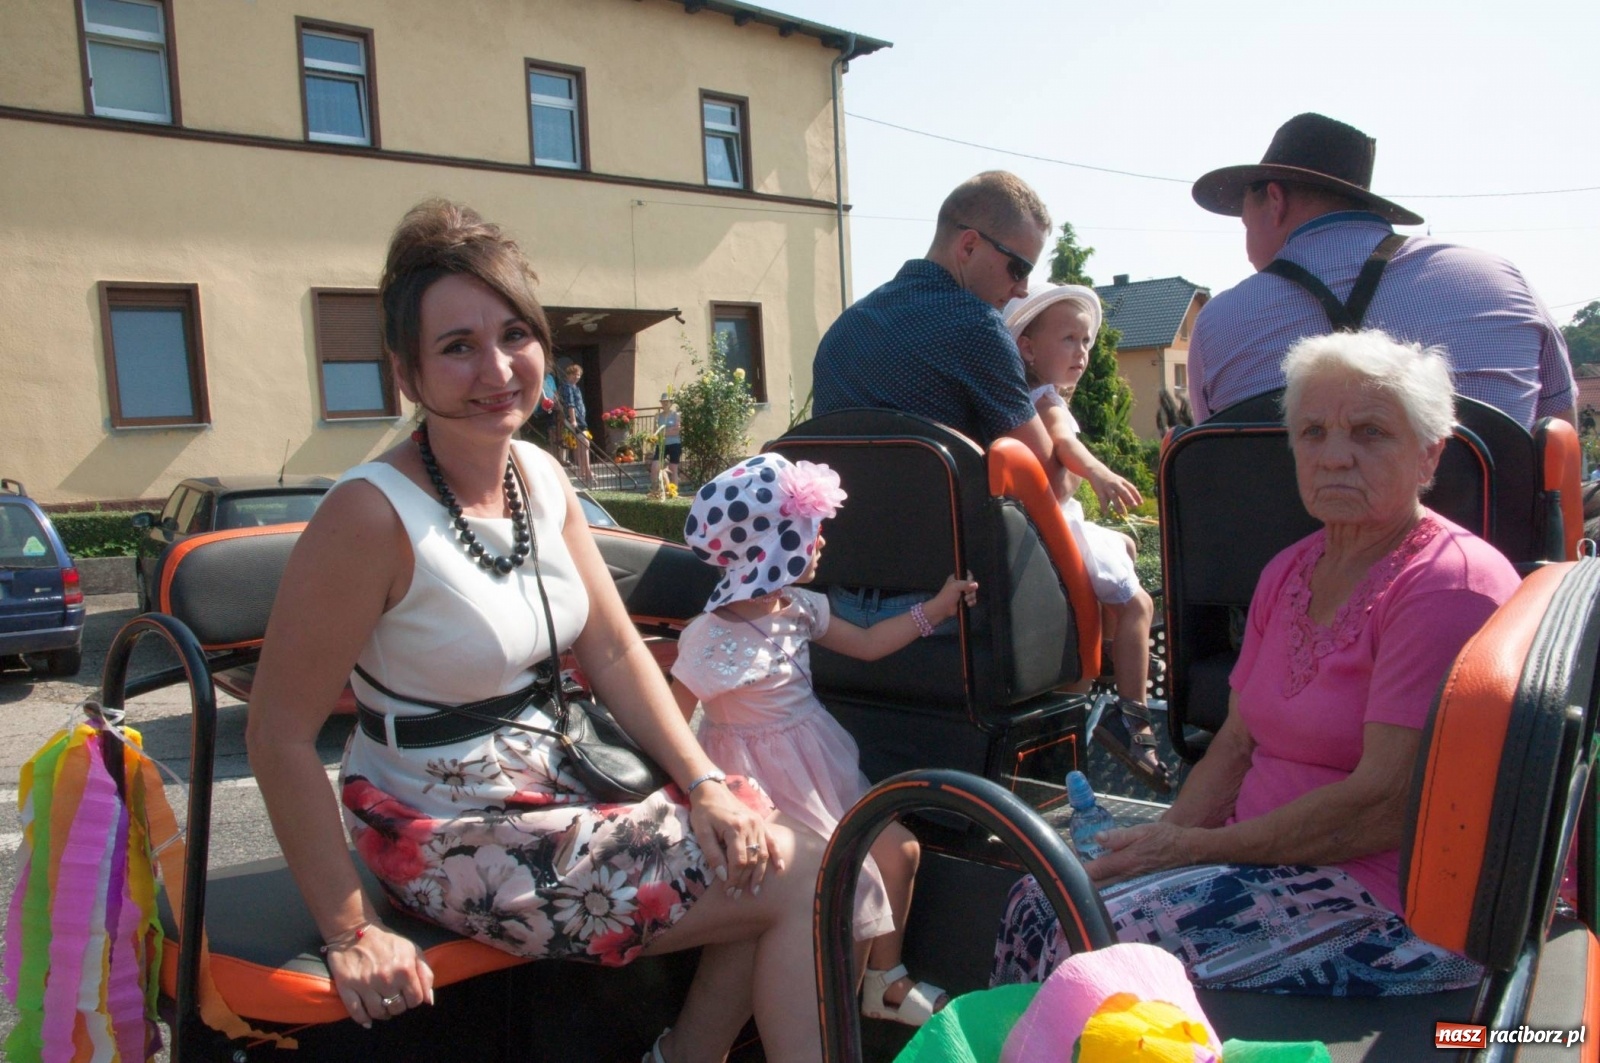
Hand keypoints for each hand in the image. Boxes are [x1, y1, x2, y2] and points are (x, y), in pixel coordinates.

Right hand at [326, 924, 434, 1027]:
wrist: (355, 931)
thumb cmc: (388, 942)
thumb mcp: (413, 950)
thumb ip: (425, 974)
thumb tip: (429, 1000)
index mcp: (404, 969)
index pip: (415, 1000)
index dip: (413, 999)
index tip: (407, 994)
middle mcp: (385, 978)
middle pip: (396, 1008)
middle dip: (398, 1006)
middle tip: (393, 998)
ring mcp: (365, 984)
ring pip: (378, 1013)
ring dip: (382, 1013)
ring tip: (382, 1006)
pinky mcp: (346, 986)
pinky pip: (356, 1012)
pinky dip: (363, 1019)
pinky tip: (367, 1019)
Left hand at [687, 778, 780, 899]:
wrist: (712, 791)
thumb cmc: (704, 812)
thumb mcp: (702, 833)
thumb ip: (712, 854)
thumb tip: (723, 876)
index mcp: (735, 828)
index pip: (739, 861)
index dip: (734, 879)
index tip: (728, 891)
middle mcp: (751, 826)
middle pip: (752, 860)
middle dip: (744, 880)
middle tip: (736, 895)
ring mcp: (759, 824)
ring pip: (762, 854)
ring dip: (759, 874)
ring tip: (754, 890)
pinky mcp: (761, 823)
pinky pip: (772, 842)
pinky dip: (776, 856)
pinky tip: (779, 869)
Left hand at [930, 573, 978, 621]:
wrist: (943, 608)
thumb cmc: (947, 595)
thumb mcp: (956, 587)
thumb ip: (966, 584)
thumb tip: (976, 584)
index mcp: (957, 578)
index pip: (967, 574)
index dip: (970, 578)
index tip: (969, 582)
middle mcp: (961, 584)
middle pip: (973, 584)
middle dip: (971, 590)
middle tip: (965, 594)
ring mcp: (964, 593)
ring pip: (973, 593)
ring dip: (971, 597)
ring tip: (965, 600)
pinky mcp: (965, 601)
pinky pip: (973, 600)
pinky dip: (972, 602)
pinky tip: (968, 604)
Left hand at [1080, 821, 1194, 885]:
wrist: (1189, 851)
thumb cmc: (1165, 838)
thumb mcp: (1142, 830)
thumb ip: (1119, 836)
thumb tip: (1097, 838)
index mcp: (1125, 862)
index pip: (1094, 871)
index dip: (1077, 870)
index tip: (1065, 865)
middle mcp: (1128, 878)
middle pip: (1097, 886)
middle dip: (1082, 882)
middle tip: (1069, 874)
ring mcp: (1134, 885)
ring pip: (1107, 891)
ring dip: (1093, 886)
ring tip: (1082, 878)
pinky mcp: (1139, 887)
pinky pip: (1117, 891)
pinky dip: (1106, 888)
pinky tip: (1101, 882)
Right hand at [1089, 469, 1141, 516]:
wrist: (1096, 470)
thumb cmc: (1109, 478)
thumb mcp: (1118, 483)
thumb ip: (1123, 493)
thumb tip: (1128, 504)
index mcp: (1122, 481)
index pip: (1132, 488)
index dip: (1137, 496)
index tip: (1141, 503)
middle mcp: (1116, 483)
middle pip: (1124, 491)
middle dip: (1130, 499)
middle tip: (1135, 506)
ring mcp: (1107, 487)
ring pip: (1114, 496)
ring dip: (1118, 505)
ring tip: (1122, 513)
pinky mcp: (1099, 490)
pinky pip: (1102, 499)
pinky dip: (1104, 506)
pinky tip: (1105, 513)